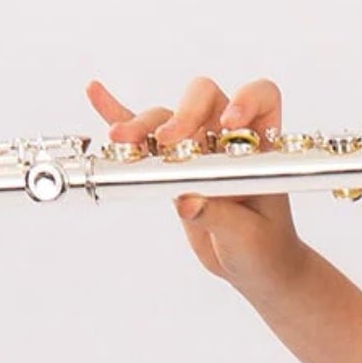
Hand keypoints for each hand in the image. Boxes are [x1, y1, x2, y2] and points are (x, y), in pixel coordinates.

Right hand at [83, 76, 311, 303]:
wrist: (253, 267)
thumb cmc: (264, 247)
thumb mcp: (247, 235)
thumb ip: (219, 216)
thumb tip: (186, 202)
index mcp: (261, 145)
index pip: (261, 98)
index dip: (246, 99)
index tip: (229, 124)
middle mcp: (227, 138)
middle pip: (204, 98)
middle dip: (183, 113)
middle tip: (166, 141)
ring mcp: (196, 148)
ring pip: (166, 118)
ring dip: (142, 125)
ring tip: (121, 139)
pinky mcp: (170, 166)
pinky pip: (143, 137)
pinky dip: (118, 116)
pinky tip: (97, 95)